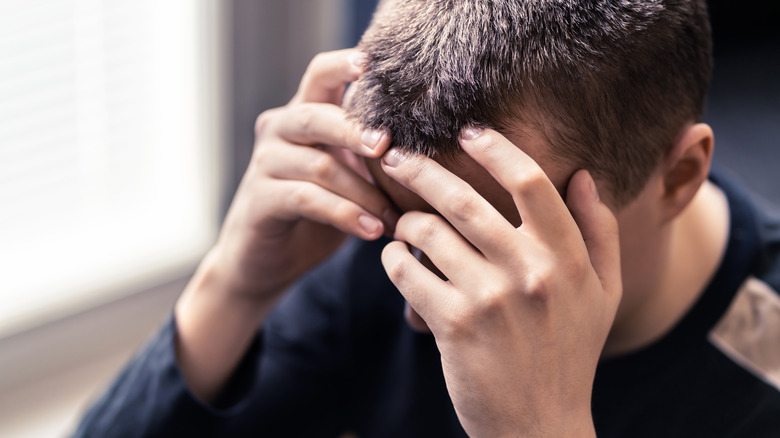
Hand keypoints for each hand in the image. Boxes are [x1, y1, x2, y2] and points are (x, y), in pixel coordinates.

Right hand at [212, 48, 395, 302]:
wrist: (264, 260)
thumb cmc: (316, 213)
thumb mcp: (348, 176)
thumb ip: (372, 155)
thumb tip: (433, 145)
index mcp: (302, 115)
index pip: (319, 75)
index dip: (343, 64)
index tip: (372, 65)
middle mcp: (278, 131)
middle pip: (316, 116)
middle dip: (357, 130)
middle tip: (389, 146)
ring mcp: (264, 165)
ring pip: (320, 166)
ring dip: (365, 193)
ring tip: (394, 217)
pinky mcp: (260, 200)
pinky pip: (307, 199)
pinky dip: (346, 214)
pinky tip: (372, 231)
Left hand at [380, 127, 621, 436]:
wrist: (540, 426)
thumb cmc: (571, 354)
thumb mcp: (605, 294)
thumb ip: (600, 232)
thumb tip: (583, 175)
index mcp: (567, 258)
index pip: (530, 182)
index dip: (494, 147)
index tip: (467, 132)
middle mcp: (529, 272)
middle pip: (464, 199)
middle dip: (421, 170)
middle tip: (395, 156)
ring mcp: (489, 299)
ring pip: (428, 233)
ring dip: (405, 221)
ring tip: (400, 223)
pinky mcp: (452, 326)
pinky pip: (407, 273)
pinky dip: (393, 259)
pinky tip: (394, 258)